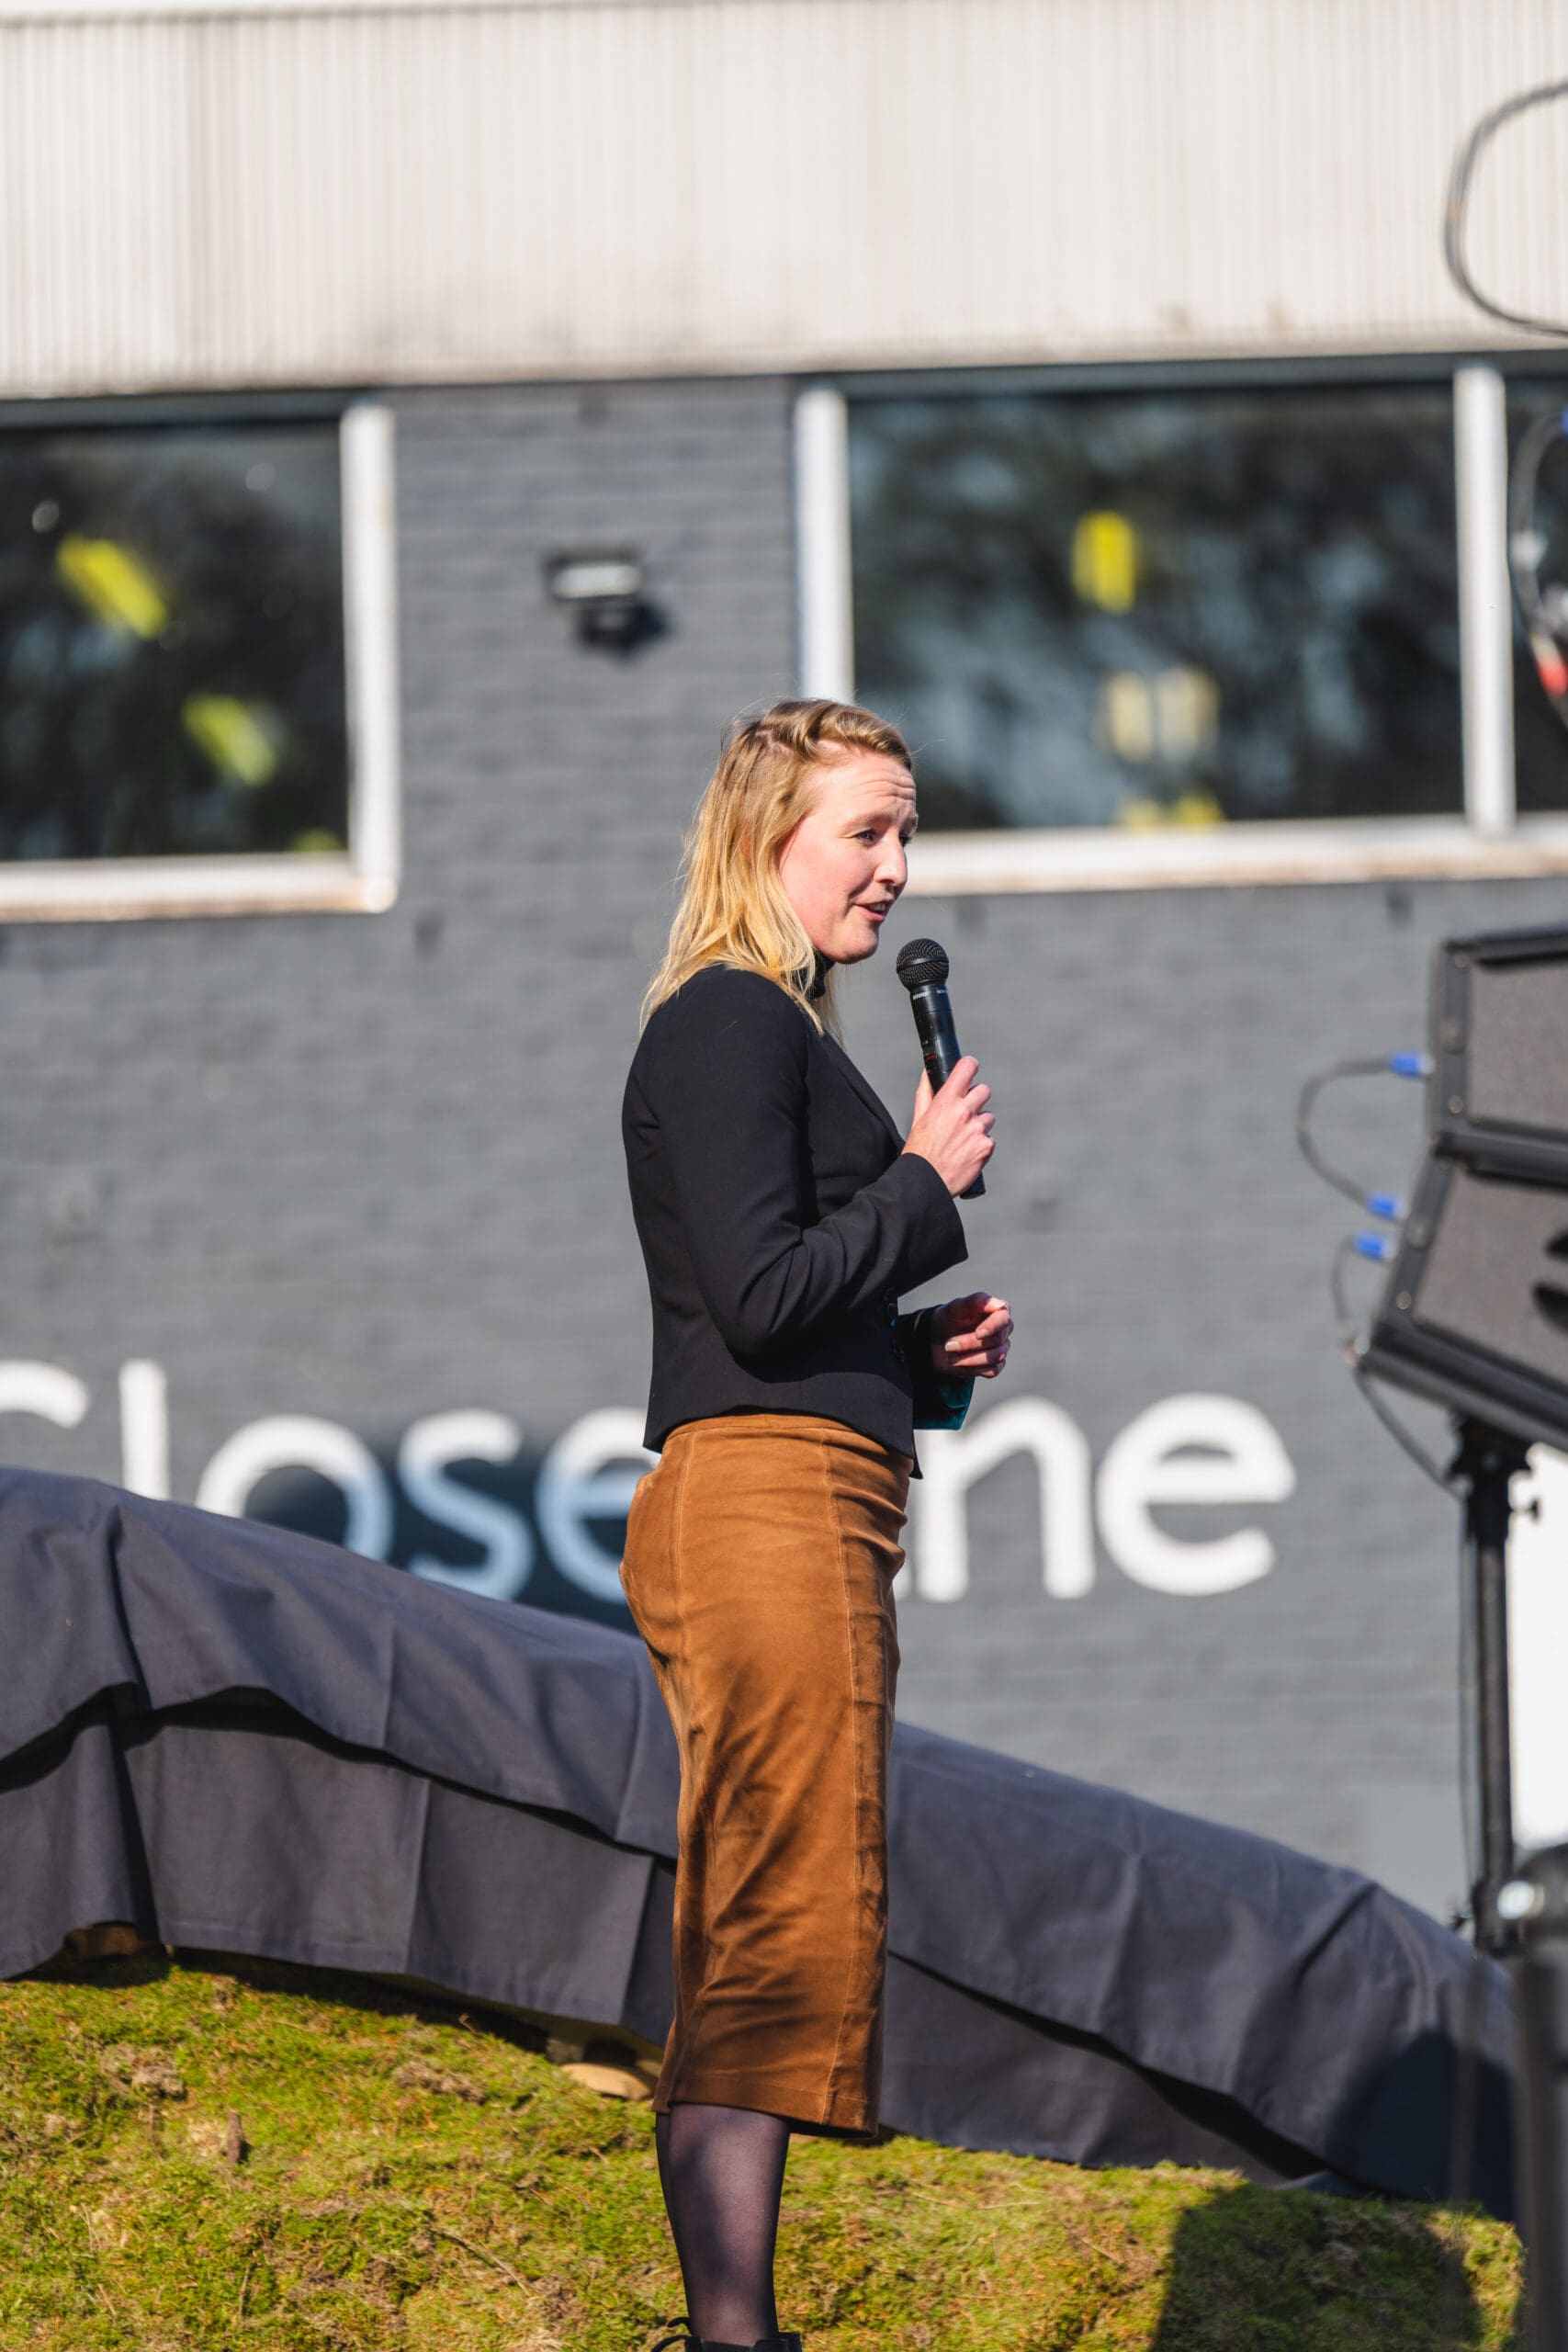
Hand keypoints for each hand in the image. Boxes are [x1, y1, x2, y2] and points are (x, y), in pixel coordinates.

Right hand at [903, 1058, 994, 1198]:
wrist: (925, 1182)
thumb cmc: (919, 1151)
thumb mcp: (918, 1118)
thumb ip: (926, 1093)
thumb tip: (928, 1074)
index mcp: (946, 1101)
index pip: (967, 1068)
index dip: (970, 1066)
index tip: (970, 1069)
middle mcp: (964, 1112)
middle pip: (984, 1091)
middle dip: (976, 1099)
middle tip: (964, 1113)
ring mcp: (977, 1130)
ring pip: (988, 1117)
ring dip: (979, 1124)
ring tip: (962, 1139)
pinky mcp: (986, 1146)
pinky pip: (989, 1138)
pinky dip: (981, 1144)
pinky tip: (966, 1153)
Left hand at [929, 1292, 1012, 1379]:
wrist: (936, 1340)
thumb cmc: (949, 1319)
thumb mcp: (956, 1307)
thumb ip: (977, 1301)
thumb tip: (1000, 1305)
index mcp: (998, 1312)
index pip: (1004, 1319)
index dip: (992, 1327)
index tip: (978, 1334)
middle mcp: (1003, 1330)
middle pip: (997, 1340)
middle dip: (970, 1344)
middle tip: (948, 1344)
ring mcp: (1001, 1348)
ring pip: (996, 1357)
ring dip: (970, 1358)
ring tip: (950, 1355)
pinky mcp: (995, 1365)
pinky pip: (992, 1370)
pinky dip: (973, 1368)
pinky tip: (960, 1362)